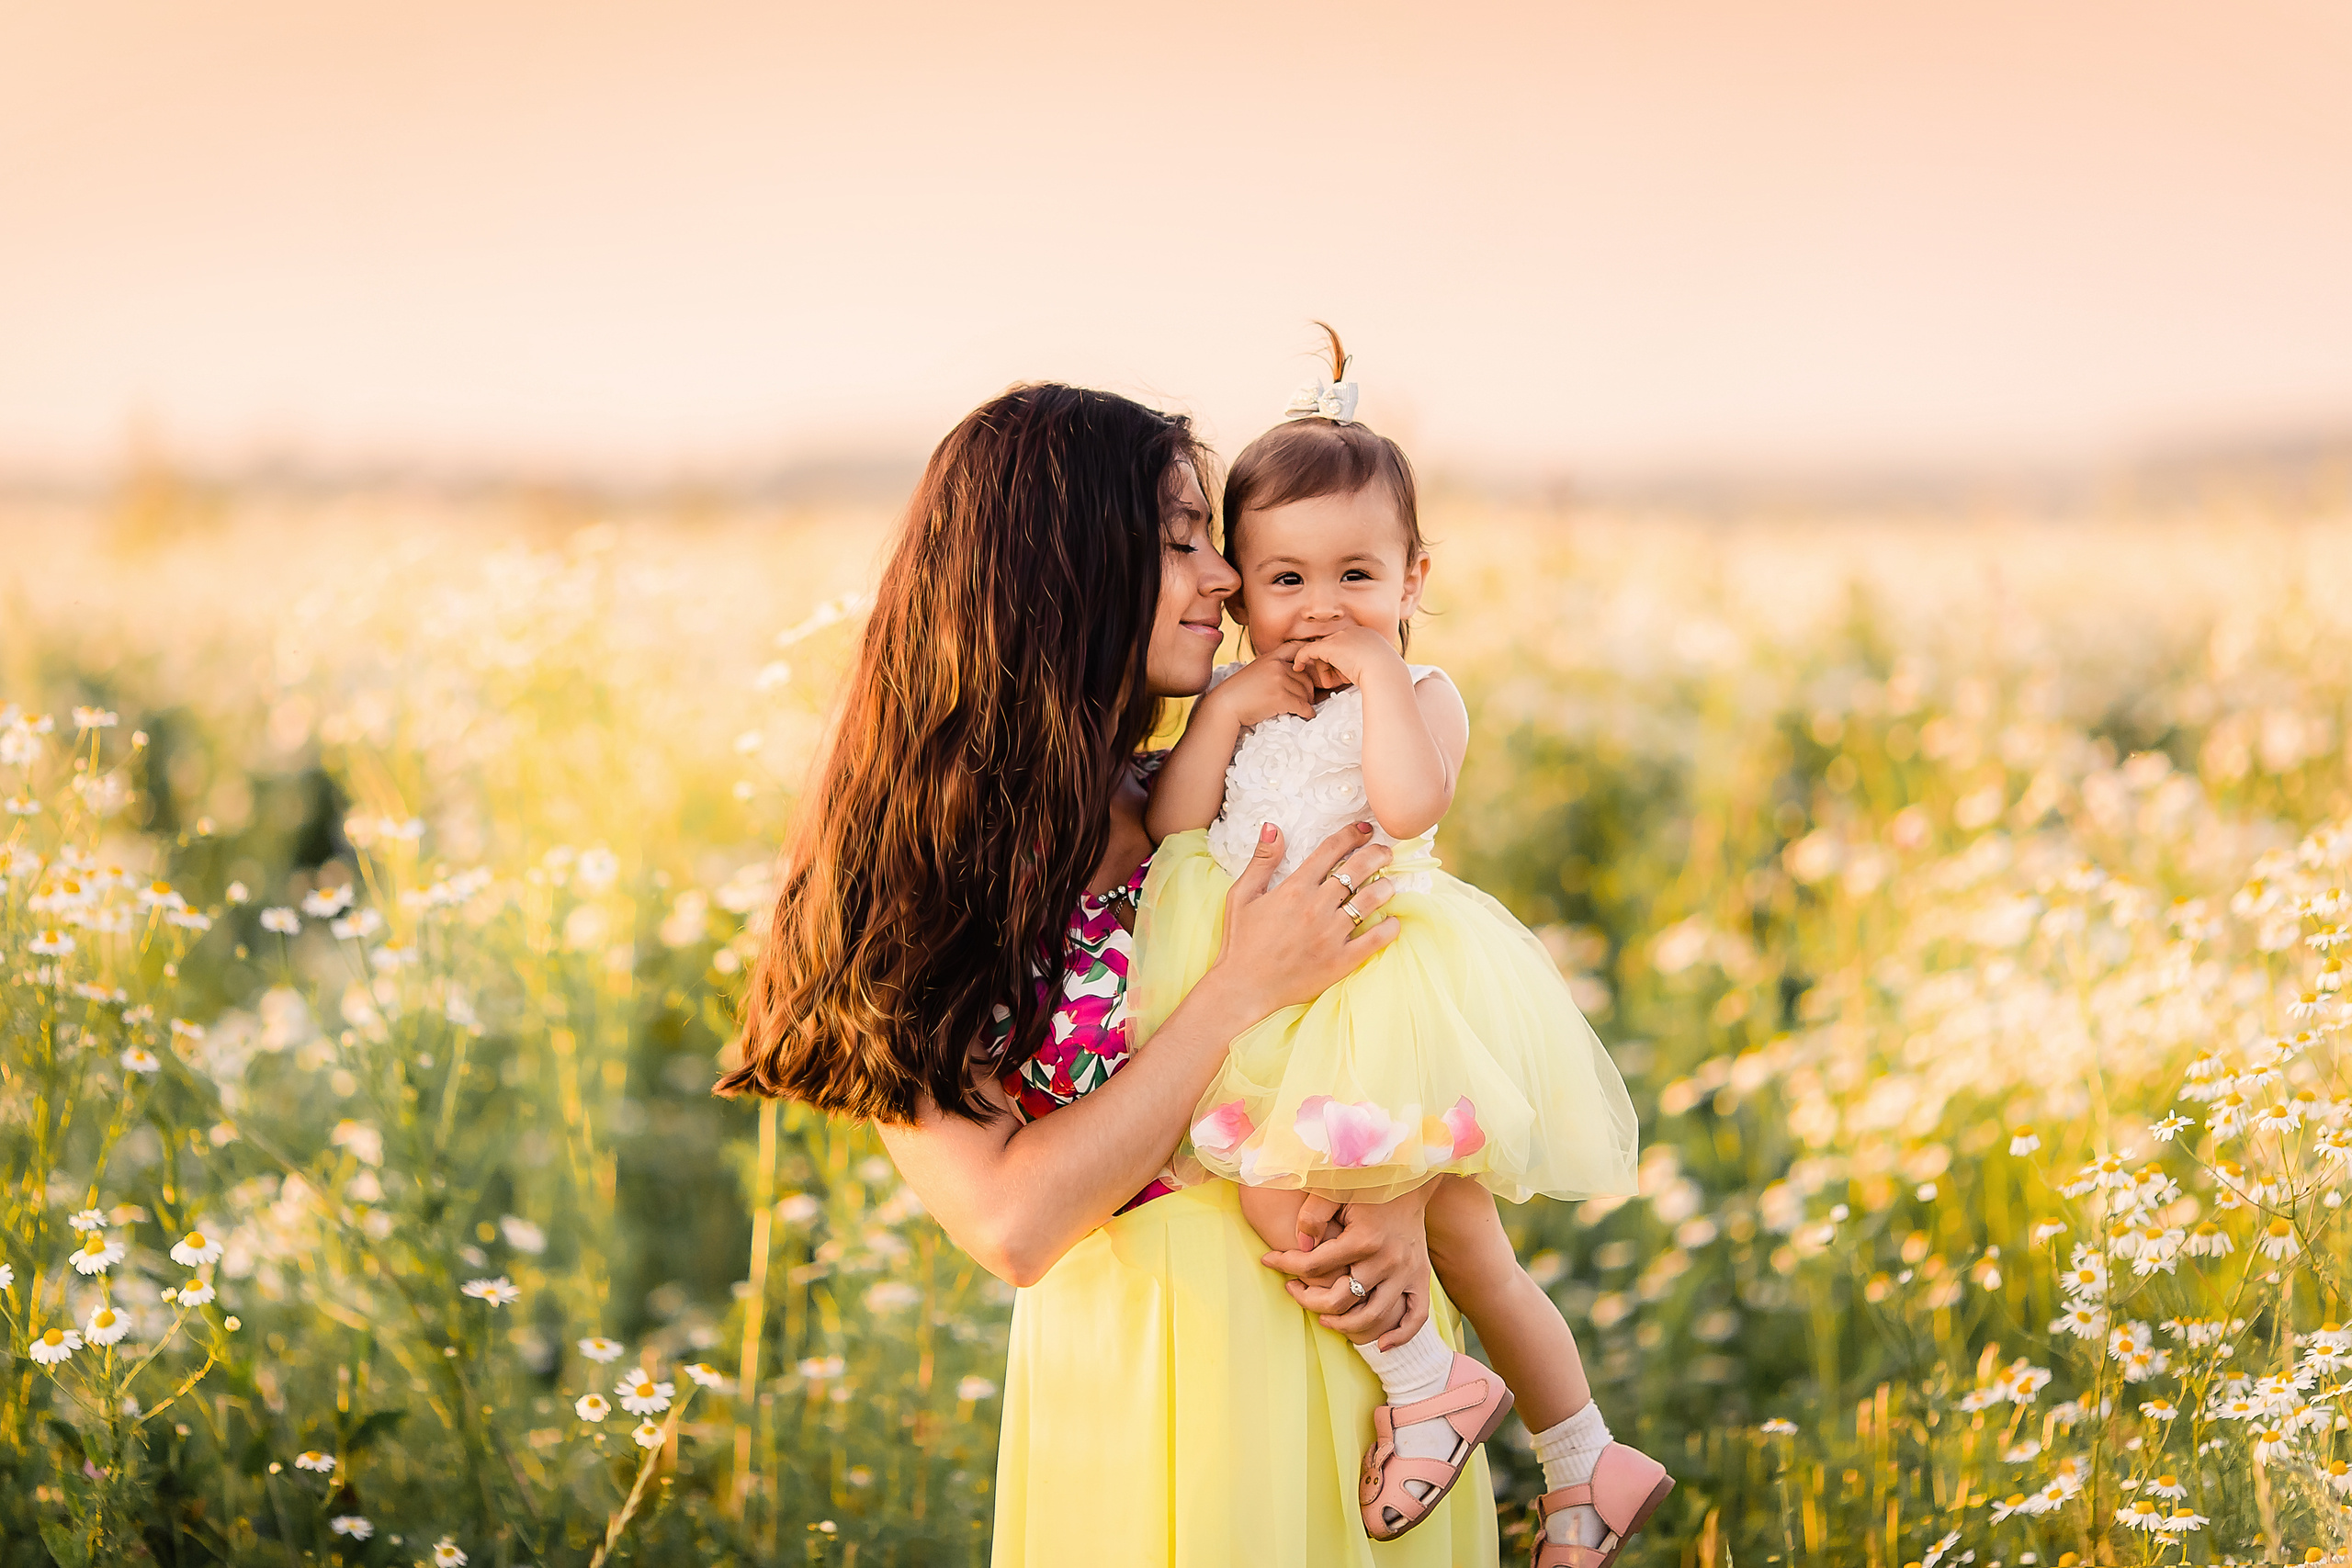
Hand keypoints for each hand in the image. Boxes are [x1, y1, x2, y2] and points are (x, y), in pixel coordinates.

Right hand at [1204, 643, 1316, 727]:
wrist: (1225, 705)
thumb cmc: (1239, 692)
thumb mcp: (1255, 671)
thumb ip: (1272, 668)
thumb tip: (1292, 676)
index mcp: (1270, 657)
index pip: (1297, 648)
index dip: (1309, 657)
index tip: (1314, 667)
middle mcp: (1277, 666)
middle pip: (1306, 677)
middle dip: (1309, 690)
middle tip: (1307, 698)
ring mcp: (1279, 681)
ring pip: (1306, 693)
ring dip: (1307, 702)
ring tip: (1304, 708)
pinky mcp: (1280, 698)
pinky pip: (1303, 706)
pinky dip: (1307, 712)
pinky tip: (1306, 715)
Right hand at [1208, 822, 1400, 1019]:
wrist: (1244, 987)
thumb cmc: (1241, 941)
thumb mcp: (1241, 895)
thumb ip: (1261, 860)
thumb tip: (1273, 827)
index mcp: (1295, 888)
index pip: (1331, 851)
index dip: (1352, 835)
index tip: (1365, 831)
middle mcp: (1317, 907)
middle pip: (1358, 869)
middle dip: (1378, 854)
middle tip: (1386, 852)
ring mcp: (1331, 934)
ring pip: (1371, 900)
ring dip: (1385, 887)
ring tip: (1389, 885)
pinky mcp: (1341, 960)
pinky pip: (1375, 939)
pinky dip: (1390, 928)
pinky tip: (1393, 921)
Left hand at [1260, 1185, 1435, 1348]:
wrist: (1409, 1178)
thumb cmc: (1366, 1183)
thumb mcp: (1335, 1189)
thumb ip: (1313, 1215)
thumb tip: (1299, 1245)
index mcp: (1364, 1238)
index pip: (1314, 1265)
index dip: (1285, 1264)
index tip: (1268, 1259)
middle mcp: (1387, 1260)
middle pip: (1341, 1299)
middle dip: (1309, 1300)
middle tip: (1292, 1289)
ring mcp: (1408, 1272)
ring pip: (1373, 1316)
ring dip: (1344, 1324)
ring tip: (1323, 1317)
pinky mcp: (1421, 1277)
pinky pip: (1416, 1316)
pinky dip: (1400, 1336)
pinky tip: (1379, 1344)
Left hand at [1291, 625, 1402, 691]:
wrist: (1385, 672)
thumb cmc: (1385, 675)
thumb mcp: (1377, 666)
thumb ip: (1366, 665)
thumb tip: (1357, 672)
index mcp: (1367, 635)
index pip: (1347, 644)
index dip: (1342, 660)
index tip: (1342, 674)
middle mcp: (1354, 631)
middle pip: (1333, 646)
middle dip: (1330, 664)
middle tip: (1332, 681)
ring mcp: (1341, 637)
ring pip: (1323, 649)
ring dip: (1323, 667)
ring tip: (1329, 683)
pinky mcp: (1330, 646)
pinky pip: (1309, 650)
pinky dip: (1302, 658)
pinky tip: (1297, 667)